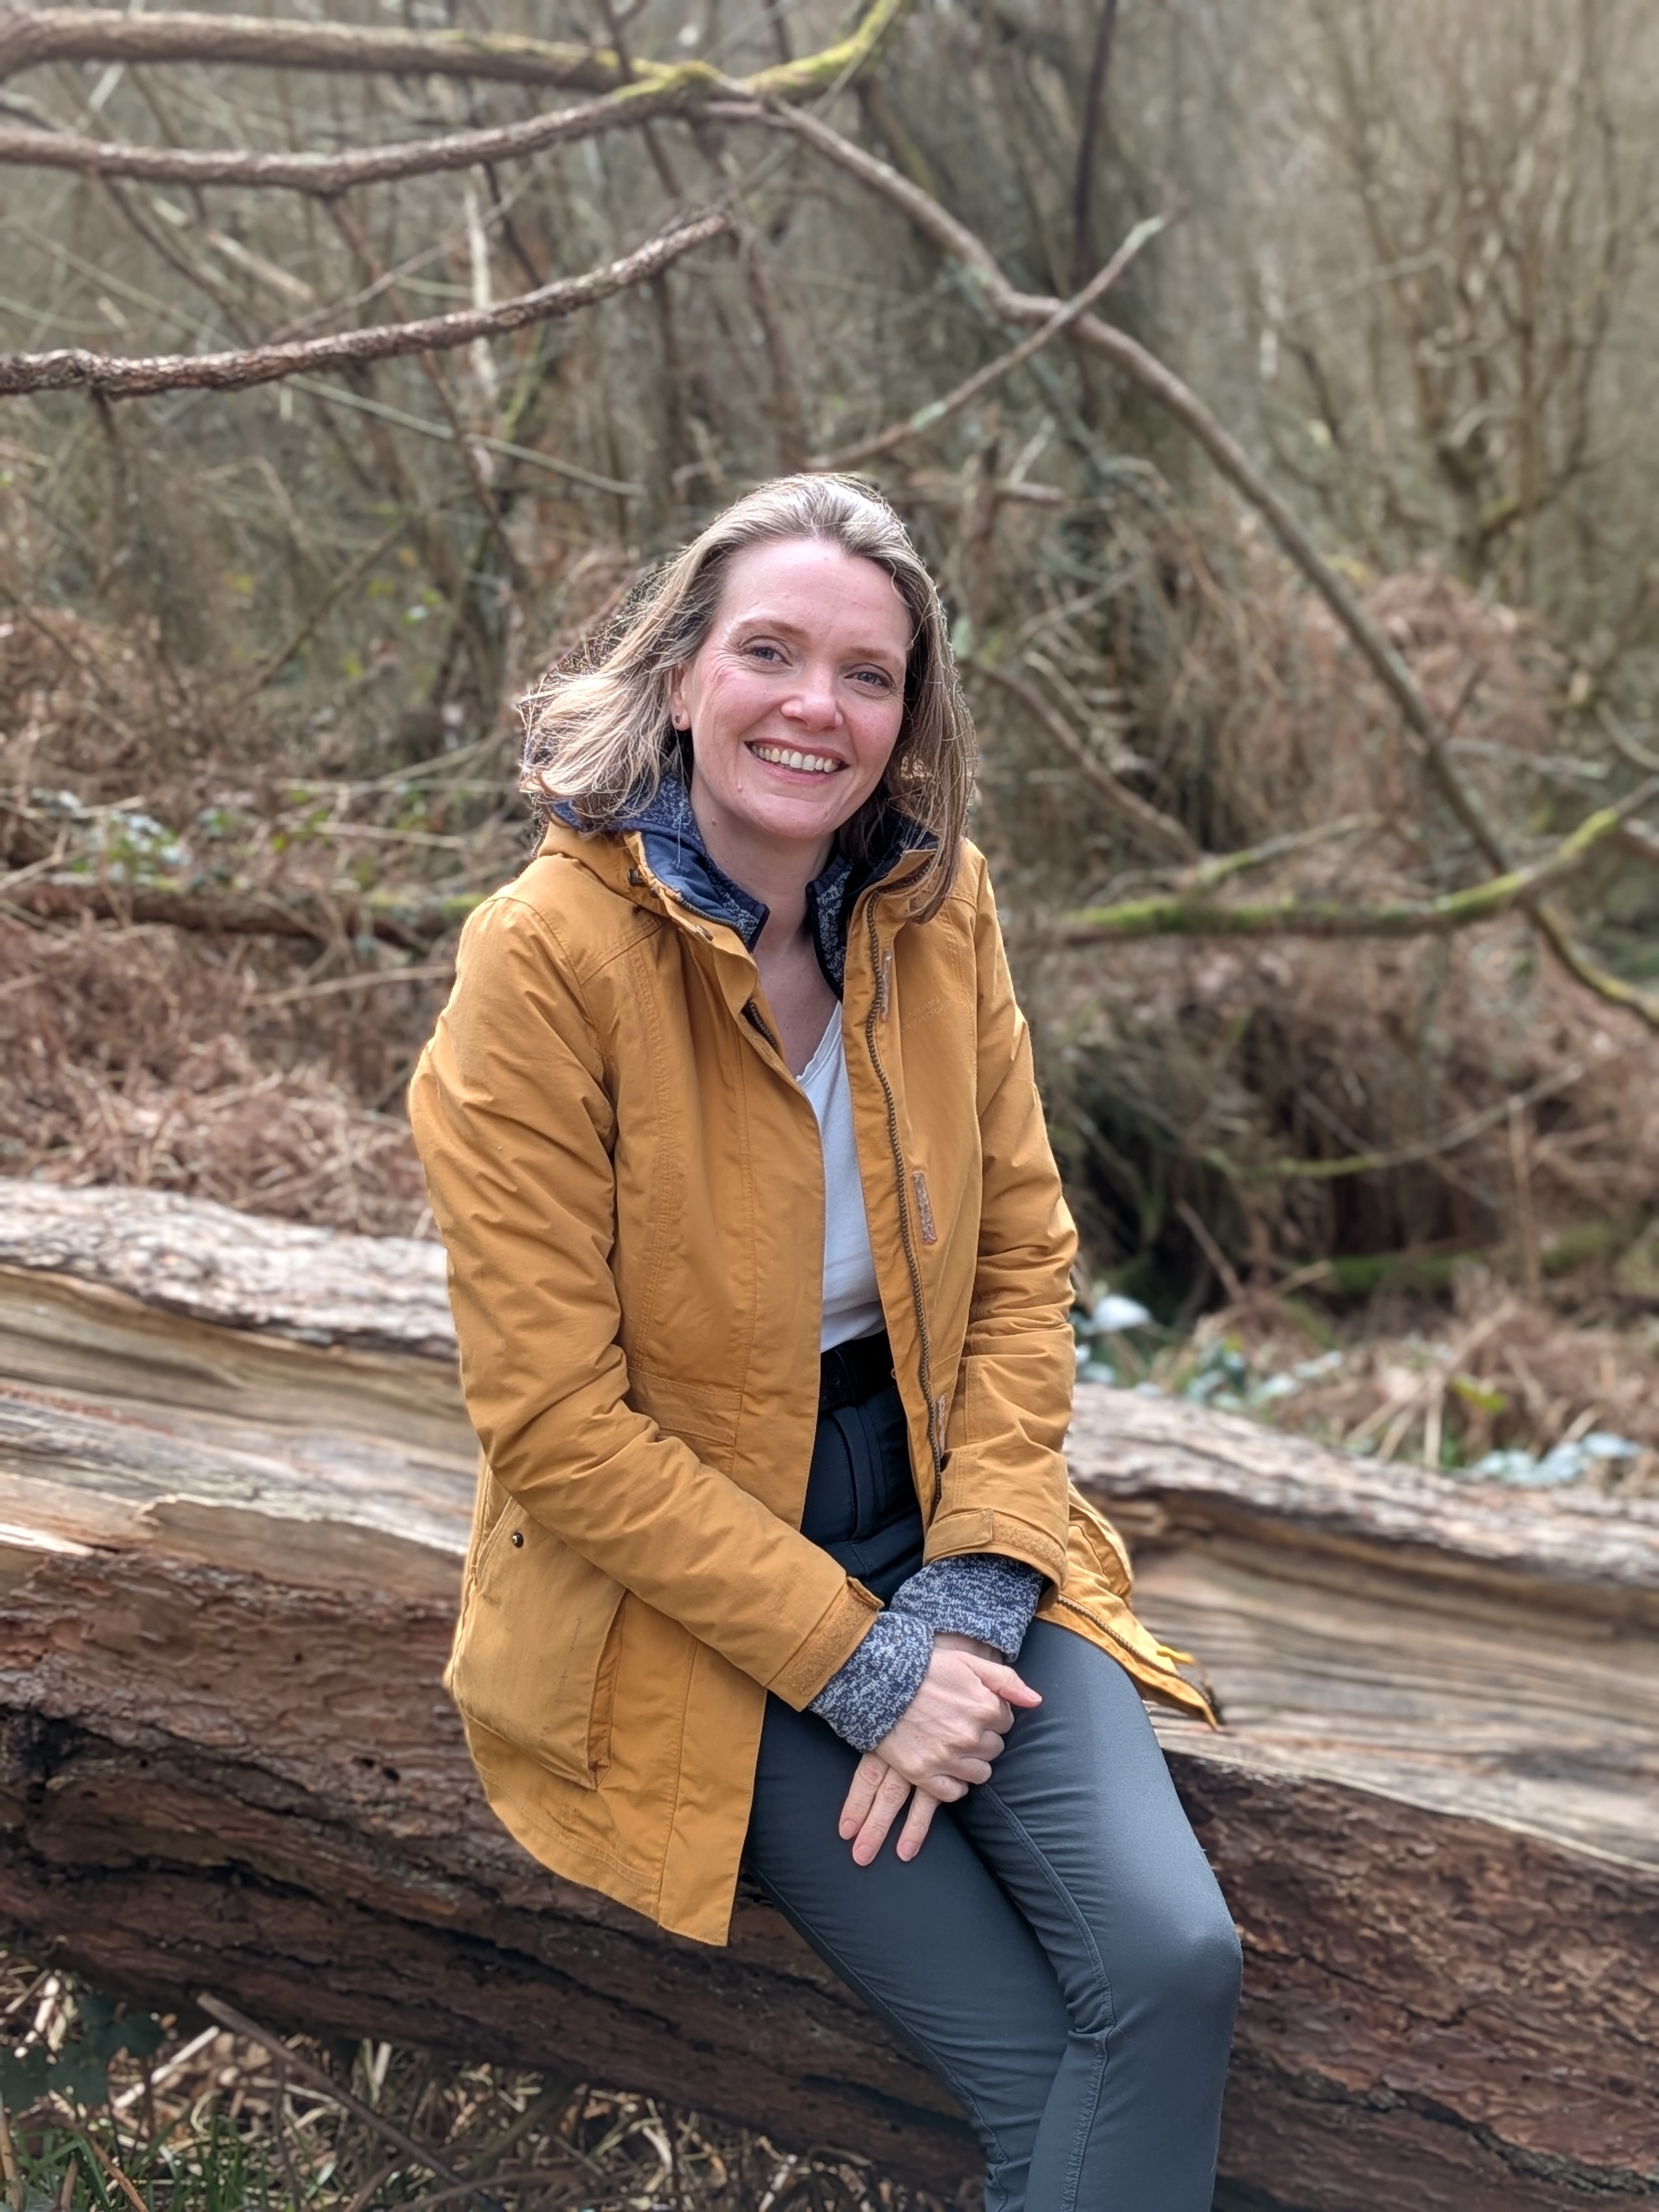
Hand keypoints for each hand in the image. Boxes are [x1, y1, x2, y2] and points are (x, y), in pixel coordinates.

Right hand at [837, 1640, 1040, 1865]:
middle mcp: (969, 1736)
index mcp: (984, 1707)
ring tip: (951, 1744)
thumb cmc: (925, 1667)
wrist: (878, 1680)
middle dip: (982, 1739)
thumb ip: (1006, 1680)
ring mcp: (946, 1757)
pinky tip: (943, 1765)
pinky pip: (954, 1792)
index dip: (991, 1715)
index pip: (1005, 1723)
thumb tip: (1035, 1701)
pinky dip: (952, 1783)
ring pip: (979, 1774)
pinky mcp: (923, 1773)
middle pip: (994, 1749)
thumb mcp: (968, 1661)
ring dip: (970, 1762)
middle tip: (959, 1724)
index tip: (972, 1708)